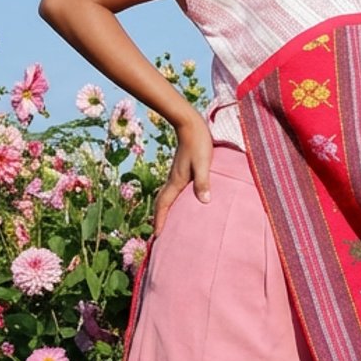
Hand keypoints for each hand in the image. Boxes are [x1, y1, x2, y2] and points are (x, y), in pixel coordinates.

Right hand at [151, 120, 213, 234]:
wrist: (191, 125)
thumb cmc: (199, 143)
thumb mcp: (203, 163)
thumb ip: (203, 182)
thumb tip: (204, 202)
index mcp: (176, 181)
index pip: (164, 205)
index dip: (160, 220)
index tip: (156, 236)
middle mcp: (173, 180)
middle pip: (161, 203)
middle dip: (158, 218)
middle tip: (157, 234)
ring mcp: (176, 175)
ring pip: (166, 197)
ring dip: (164, 210)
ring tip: (166, 222)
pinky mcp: (181, 170)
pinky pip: (172, 191)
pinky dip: (172, 201)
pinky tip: (180, 203)